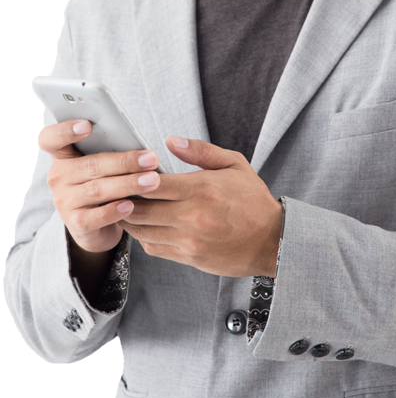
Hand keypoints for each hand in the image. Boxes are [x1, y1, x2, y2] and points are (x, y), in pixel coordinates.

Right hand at [40, 119, 161, 253]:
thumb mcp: (103, 165)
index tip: (88, 125)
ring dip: (128, 184)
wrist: (97, 225)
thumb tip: (143, 147)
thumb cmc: (104, 182)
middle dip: (125, 161)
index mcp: (63, 155)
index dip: (66, 130)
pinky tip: (131, 206)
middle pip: (91, 165)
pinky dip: (114, 211)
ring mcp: (64, 201)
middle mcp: (59, 176)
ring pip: (97, 189)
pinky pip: (94, 217)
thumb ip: (113, 151)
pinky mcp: (75, 223)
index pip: (51, 138)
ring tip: (152, 181)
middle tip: (151, 159)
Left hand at [118, 136, 282, 277]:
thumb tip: (170, 140)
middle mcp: (193, 215)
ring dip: (131, 219)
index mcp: (203, 188)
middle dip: (126, 199)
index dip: (135, 178)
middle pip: (141, 209)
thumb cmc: (253, 199)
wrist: (273, 240)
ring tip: (127, 207)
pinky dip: (144, 237)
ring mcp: (190, 239)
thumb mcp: (235, 164)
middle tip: (119, 191)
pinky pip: (154, 248)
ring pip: (142, 231)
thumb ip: (201, 151)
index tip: (129, 173)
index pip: (153, 184)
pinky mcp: (189, 257)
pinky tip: (147, 226)